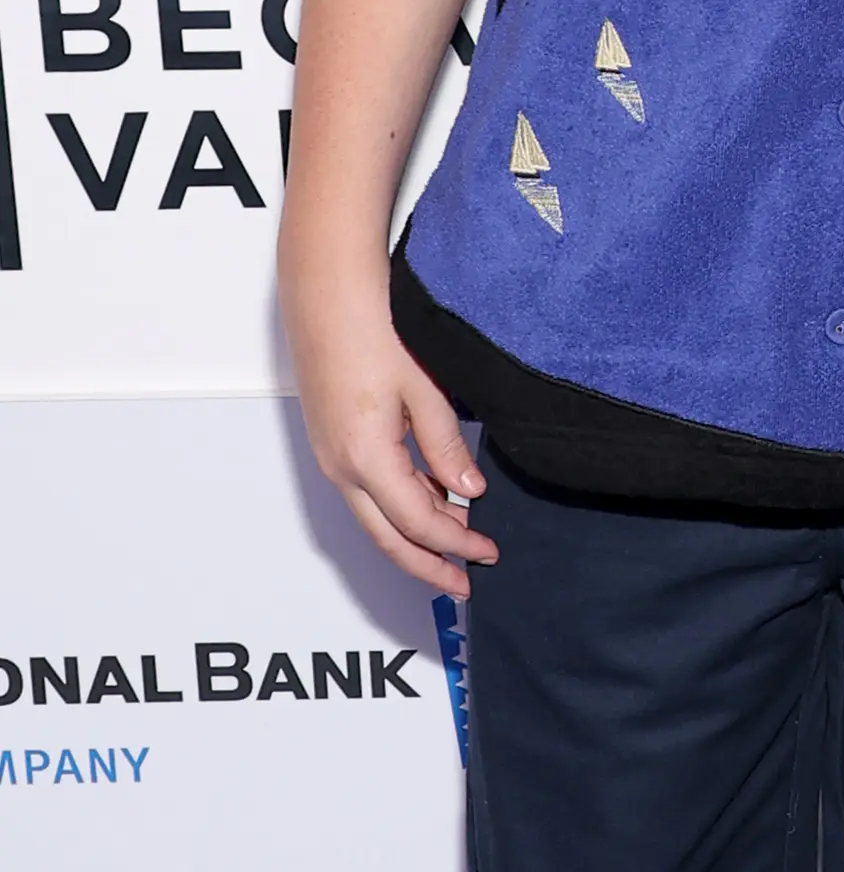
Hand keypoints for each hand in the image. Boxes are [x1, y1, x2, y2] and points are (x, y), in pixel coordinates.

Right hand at [285, 269, 493, 600]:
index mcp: (366, 458)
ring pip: (375, 518)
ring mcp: (331, 455)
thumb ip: (446, 446)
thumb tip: (468, 492)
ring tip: (454, 547)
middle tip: (465, 581)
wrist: (325, 290)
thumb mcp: (424, 389)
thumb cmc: (371, 327)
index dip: (457, 544)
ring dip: (414, 538)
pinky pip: (367, 491)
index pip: (420, 523)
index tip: (489, 553)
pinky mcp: (331, 440)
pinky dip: (399, 508)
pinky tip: (429, 503)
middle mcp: (341, 466)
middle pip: (388, 538)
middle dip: (429, 565)